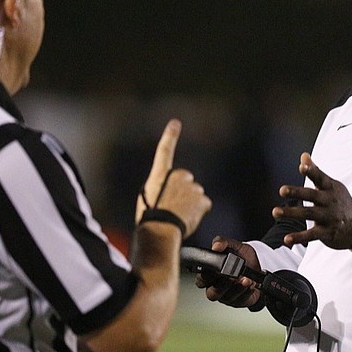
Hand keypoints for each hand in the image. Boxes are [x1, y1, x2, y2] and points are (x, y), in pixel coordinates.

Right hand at [135, 119, 210, 237]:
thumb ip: (161, 191)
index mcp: (160, 174)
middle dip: (184, 193)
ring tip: (178, 217)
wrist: (160, 228)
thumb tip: (169, 197)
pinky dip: (199, 212)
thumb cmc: (149, 218)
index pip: (164, 151)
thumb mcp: (147, 199)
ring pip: (196, 195)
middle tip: (173, 208)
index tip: (175, 122)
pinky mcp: (202, 199)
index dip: (170, 136)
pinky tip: (188, 220)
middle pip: (186, 182)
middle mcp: (178, 176)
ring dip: (191, 204)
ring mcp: (192, 187)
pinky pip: (204, 205)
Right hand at [194, 236, 261, 308]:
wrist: (259, 265)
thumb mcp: (233, 245)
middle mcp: (215, 287)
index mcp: (209, 274)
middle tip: (231, 277)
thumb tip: (215, 246)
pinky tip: (250, 284)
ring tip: (244, 279)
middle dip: (222, 285)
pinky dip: (245, 291)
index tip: (215, 270)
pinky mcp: (238, 301)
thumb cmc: (242, 256)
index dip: (205, 277)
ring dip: (236, 288)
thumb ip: (222, 242)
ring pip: (226, 297)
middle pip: (211, 293)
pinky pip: (240, 300)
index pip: (200, 279)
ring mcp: (226, 296)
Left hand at [272, 152, 351, 249]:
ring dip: (291, 213)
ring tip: (275, 211)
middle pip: (312, 196)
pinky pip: (312, 235)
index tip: (302, 166)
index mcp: (330, 188)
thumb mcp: (331, 185)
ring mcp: (329, 218)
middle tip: (281, 190)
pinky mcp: (327, 233)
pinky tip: (286, 238)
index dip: (312, 171)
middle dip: (297, 193)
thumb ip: (316, 171)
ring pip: (308, 214)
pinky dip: (299, 237)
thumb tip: (304, 155)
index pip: (320, 177)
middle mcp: (329, 201)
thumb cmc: (339, 201)